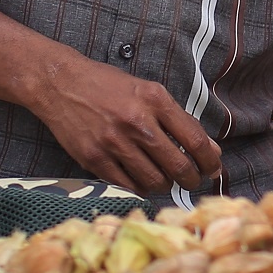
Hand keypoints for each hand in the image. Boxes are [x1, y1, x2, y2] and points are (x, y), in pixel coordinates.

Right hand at [25, 50, 222, 195]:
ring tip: (166, 180)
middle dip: (192, 180)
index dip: (210, 161)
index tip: (213, 169)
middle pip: (178, 166)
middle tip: (193, 181)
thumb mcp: (148, 92)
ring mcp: (114, 142)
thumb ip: (179, 120)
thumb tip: (211, 149)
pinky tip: (143, 181)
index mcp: (155, 100)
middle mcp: (136, 121)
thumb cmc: (108, 86)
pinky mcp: (94, 158)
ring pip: (155, 180)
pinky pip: (127, 186)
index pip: (195, 140)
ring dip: (166, 186)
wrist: (60, 84)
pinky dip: (141, 188)